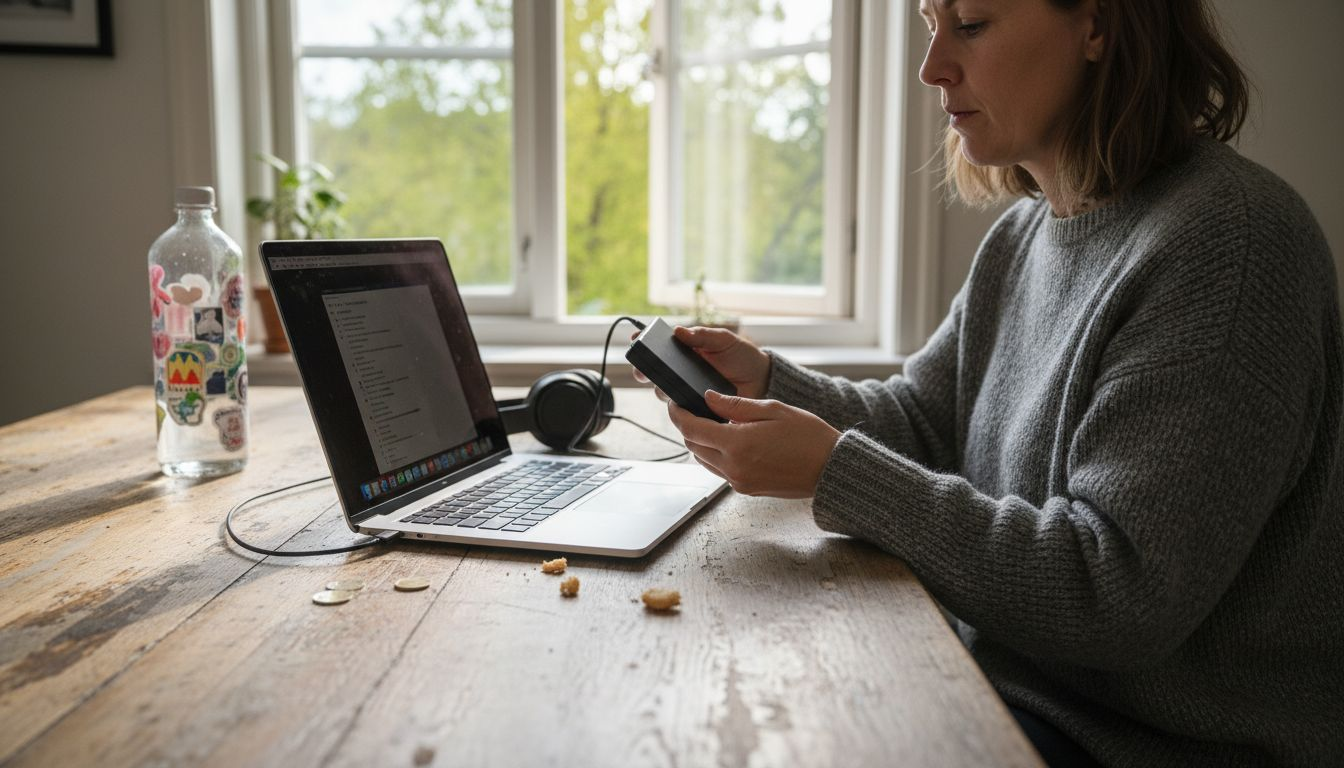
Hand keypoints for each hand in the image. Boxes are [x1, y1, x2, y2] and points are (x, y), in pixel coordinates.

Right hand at [631, 325, 771, 399]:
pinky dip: (681, 409)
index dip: (642, 344)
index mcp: (683, 353)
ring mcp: (687, 392)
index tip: (636, 339)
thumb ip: (703, 335)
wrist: (761, 379)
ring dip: (664, 390)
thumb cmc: (741, 356)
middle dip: (645, 371)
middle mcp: (680, 373)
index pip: (656, 349)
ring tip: (671, 386)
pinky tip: (686, 404)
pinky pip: (682, 412)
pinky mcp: (696, 409)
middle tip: (646, 369)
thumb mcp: (724, 340)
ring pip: (664, 394)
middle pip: (653, 374)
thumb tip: (678, 331)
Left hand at [667, 390, 840, 497]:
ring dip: (700, 442)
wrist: (830, 469)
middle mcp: (733, 467)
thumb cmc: (808, 436)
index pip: (691, 429)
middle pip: (692, 446)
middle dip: (687, 427)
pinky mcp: (745, 489)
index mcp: (738, 444)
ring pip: (703, 460)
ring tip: (711, 423)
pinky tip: (729, 440)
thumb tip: (708, 398)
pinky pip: (719, 470)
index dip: (677, 414)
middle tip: (691, 409)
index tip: (674, 403)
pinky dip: (715, 454)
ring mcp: (738, 481)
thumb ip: (735, 405)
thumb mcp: (773, 409)